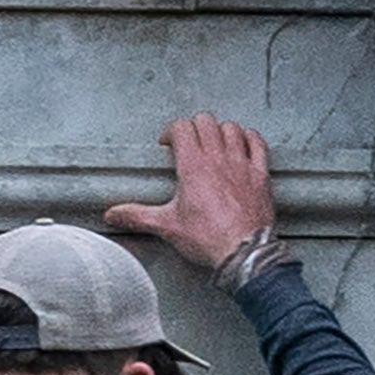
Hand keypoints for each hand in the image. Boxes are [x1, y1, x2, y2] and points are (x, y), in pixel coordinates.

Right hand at [103, 114, 281, 273]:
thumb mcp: (167, 226)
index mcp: (193, 167)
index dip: (171, 131)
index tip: (168, 144)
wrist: (245, 253)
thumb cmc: (210, 239)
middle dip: (194, 126)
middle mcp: (218, 160)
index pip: (182, 128)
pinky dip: (250, 138)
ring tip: (214, 141)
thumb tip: (114, 215)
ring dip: (221, 130)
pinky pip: (258, 144)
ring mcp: (242, 165)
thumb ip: (136, 216)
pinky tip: (244, 143)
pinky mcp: (260, 175)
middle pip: (206, 122)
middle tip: (188, 140)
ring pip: (232, 128)